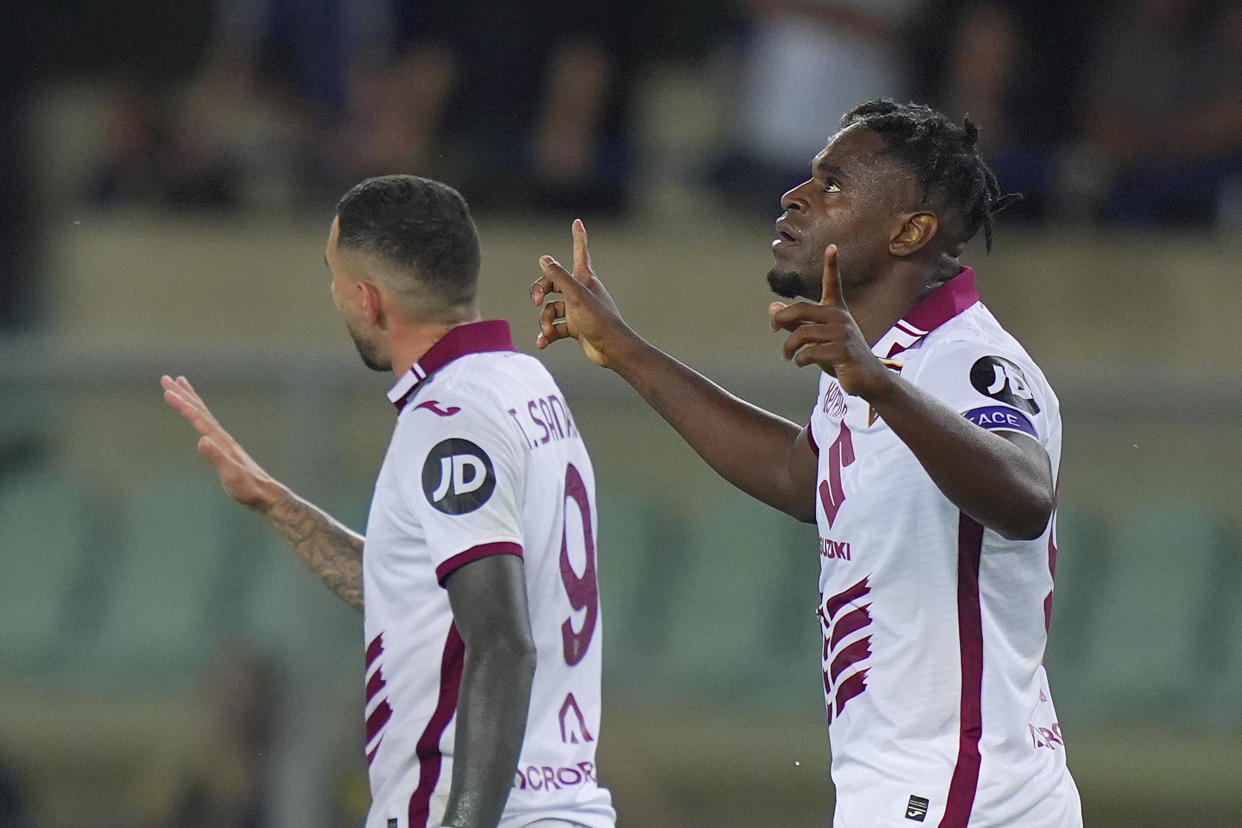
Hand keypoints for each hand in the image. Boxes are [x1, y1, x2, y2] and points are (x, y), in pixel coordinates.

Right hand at [160, 375, 281, 511]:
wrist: (266, 494)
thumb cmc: (249, 488)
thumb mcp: (231, 475)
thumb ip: (217, 458)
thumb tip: (202, 440)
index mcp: (221, 441)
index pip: (199, 418)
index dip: (183, 405)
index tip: (167, 392)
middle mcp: (222, 437)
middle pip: (200, 410)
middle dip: (183, 394)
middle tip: (166, 378)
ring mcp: (224, 441)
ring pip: (204, 414)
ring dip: (191, 398)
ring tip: (180, 383)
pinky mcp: (225, 447)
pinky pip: (207, 424)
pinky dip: (199, 414)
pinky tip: (197, 415)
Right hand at [529, 219, 632, 369]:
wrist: (611, 349)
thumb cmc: (598, 319)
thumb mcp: (575, 295)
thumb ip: (558, 276)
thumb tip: (544, 258)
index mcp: (585, 279)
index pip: (580, 252)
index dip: (578, 237)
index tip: (578, 222)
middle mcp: (580, 292)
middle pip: (552, 283)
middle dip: (540, 291)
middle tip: (537, 300)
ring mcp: (576, 310)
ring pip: (550, 309)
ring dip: (544, 320)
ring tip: (547, 330)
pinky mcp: (575, 328)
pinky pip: (554, 328)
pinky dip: (546, 335)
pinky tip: (542, 343)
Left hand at [768, 244, 892, 399]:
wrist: (865, 378)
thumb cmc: (840, 356)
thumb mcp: (816, 338)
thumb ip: (794, 323)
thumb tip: (772, 308)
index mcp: (836, 310)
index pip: (833, 284)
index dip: (831, 265)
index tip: (832, 246)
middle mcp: (840, 317)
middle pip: (801, 309)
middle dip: (781, 320)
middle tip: (773, 330)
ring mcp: (843, 333)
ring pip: (801, 334)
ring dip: (789, 347)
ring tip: (788, 356)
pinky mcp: (843, 351)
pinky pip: (809, 352)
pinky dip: (800, 359)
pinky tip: (802, 362)